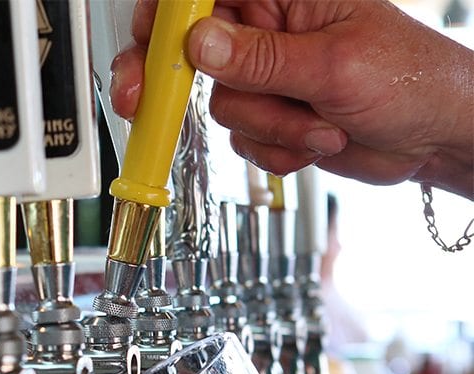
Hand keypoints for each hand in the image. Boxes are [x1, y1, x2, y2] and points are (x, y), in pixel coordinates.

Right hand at [110, 0, 473, 197]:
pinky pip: (240, 140)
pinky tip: (316, 140)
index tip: (144, 47)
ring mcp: (265, 77)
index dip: (164, 21)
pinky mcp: (268, 117)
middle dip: (171, 82)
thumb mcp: (335, 66)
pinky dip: (275, 150)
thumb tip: (199, 43)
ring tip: (320, 124)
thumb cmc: (412, 80)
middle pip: (188, 51)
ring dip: (268, 127)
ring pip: (220, 106)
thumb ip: (262, 58)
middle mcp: (266, 32)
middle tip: (141, 105)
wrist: (435, 138)